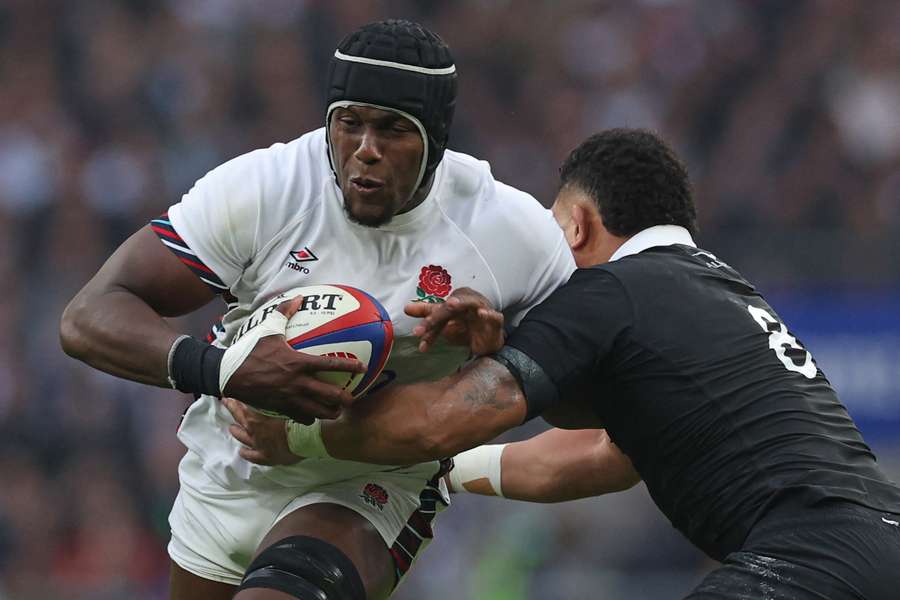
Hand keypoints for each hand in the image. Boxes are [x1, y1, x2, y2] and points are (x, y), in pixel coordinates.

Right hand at [222, 295, 365, 422]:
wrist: (229, 374)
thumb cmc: (250, 351)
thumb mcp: (268, 329)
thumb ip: (284, 313)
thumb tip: (298, 297)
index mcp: (298, 362)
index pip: (331, 365)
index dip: (350, 366)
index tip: (363, 368)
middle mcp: (298, 383)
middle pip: (331, 396)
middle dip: (346, 398)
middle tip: (352, 396)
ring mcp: (290, 398)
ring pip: (319, 412)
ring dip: (331, 411)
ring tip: (337, 409)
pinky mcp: (281, 409)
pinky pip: (302, 418)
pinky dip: (310, 417)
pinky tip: (313, 414)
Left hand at [222, 397, 301, 465]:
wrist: (307, 438)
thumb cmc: (298, 419)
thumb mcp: (287, 402)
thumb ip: (275, 398)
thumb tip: (270, 388)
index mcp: (257, 417)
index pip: (242, 405)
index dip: (236, 399)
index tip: (230, 394)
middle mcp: (255, 431)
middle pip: (240, 418)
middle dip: (233, 409)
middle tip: (226, 403)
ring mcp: (258, 445)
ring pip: (243, 437)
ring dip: (236, 431)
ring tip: (231, 428)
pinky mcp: (266, 457)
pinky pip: (252, 456)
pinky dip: (246, 453)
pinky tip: (242, 451)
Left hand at [405, 287, 503, 353]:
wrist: (489, 338)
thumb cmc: (466, 324)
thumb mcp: (445, 321)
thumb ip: (428, 313)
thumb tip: (406, 308)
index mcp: (455, 301)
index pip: (438, 311)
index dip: (428, 323)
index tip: (417, 334)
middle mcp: (467, 302)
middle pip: (450, 308)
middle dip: (437, 317)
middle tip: (425, 325)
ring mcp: (482, 308)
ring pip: (470, 305)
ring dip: (461, 303)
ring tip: (451, 304)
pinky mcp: (495, 319)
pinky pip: (493, 315)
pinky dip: (488, 313)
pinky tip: (481, 314)